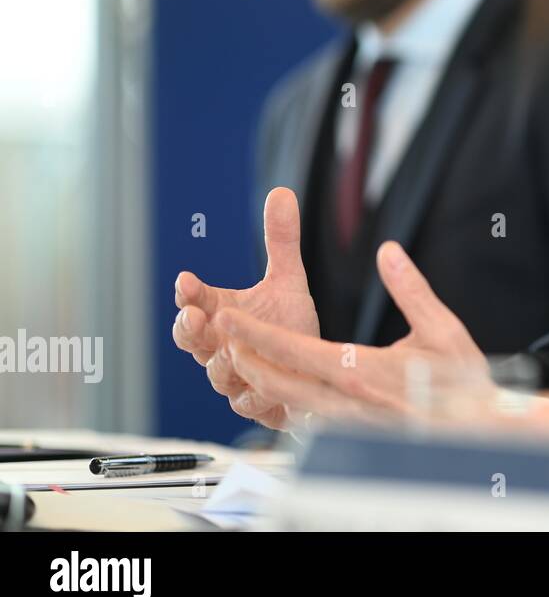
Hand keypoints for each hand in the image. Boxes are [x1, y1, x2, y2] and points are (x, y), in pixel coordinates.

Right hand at [172, 187, 319, 427]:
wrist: (315, 369)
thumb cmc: (290, 326)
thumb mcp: (288, 281)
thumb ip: (281, 241)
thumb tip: (281, 192)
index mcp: (222, 314)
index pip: (195, 300)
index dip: (189, 293)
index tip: (186, 280)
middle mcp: (222, 346)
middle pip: (191, 340)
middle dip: (189, 328)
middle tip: (194, 316)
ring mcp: (237, 376)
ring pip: (218, 373)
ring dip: (224, 362)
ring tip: (234, 350)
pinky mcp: (259, 404)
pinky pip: (248, 404)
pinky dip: (252, 396)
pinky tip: (260, 389)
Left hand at [215, 240, 488, 426]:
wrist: (483, 432)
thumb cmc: (464, 384)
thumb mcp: (441, 328)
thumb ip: (410, 288)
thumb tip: (388, 252)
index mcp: (361, 370)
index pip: (292, 349)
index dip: (254, 334)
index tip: (229, 319)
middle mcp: (347, 402)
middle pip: (277, 383)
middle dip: (245, 361)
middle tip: (224, 341)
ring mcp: (349, 425)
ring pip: (289, 406)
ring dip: (264, 384)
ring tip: (248, 362)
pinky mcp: (356, 437)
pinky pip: (311, 422)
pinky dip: (291, 404)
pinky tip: (290, 393)